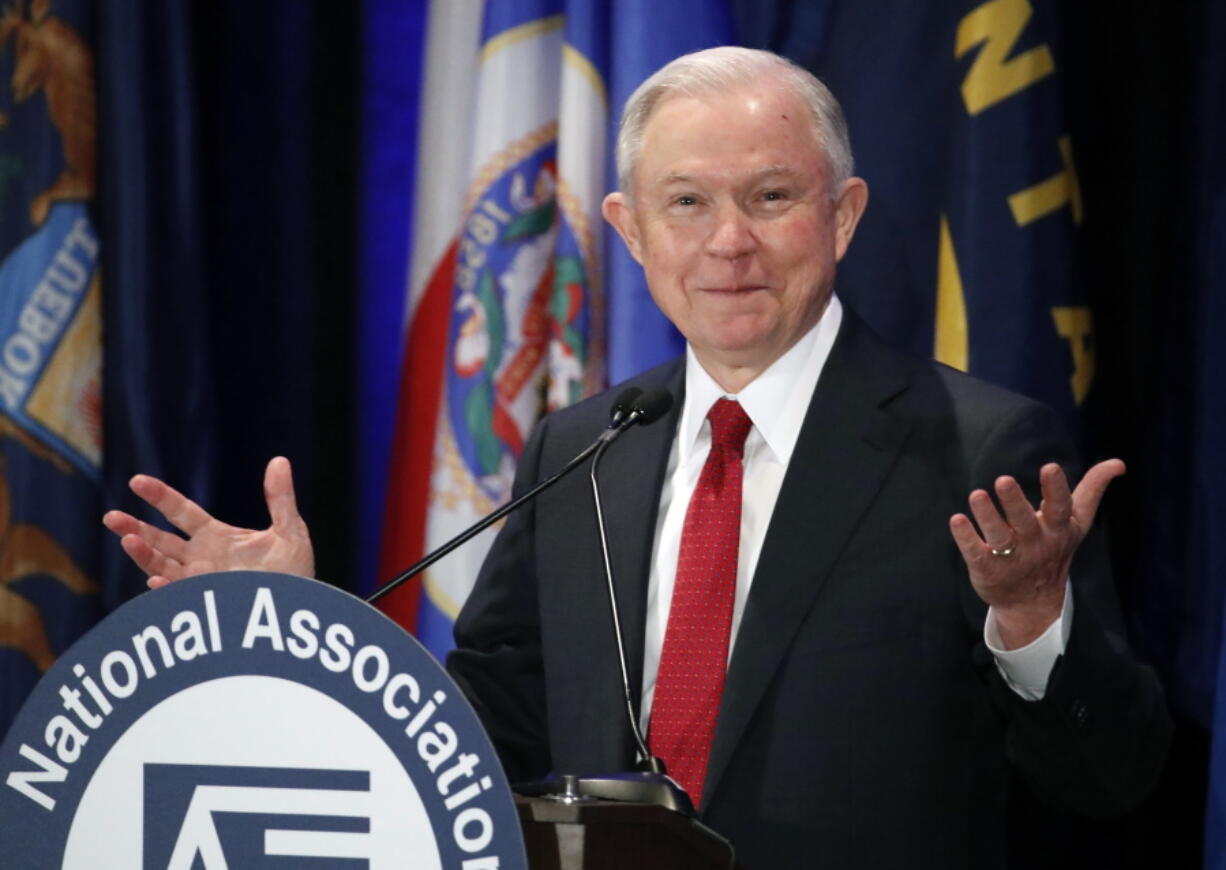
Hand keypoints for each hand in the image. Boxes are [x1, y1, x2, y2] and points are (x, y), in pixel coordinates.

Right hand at [103, 456, 314, 588]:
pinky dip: (166, 589)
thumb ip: (281, 498)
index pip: (181, 511)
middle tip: (110, 518)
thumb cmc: (294, 571)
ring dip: (143, 555)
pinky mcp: (204, 605)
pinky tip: (157, 580)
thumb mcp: (290, 530)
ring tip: (127, 541)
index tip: (136, 481)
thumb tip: (280, 460)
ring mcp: (199, 583)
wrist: (301, 610)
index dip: (160, 496)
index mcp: (215, 537)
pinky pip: (179, 597)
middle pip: (159, 540)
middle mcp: (200, 559)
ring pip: (161, 567)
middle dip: (134, 529)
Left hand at [948, 459, 1124, 648]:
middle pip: (1025, 521)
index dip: (1056, 489)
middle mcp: (1035, 543)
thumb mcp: (1076, 523)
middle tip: (1003, 480)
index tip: (1050, 467)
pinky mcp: (988, 570)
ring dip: (987, 516)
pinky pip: (976, 554)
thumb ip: (1092, 490)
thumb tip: (1118, 463)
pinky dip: (966, 538)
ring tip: (976, 495)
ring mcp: (1011, 558)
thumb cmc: (1053, 549)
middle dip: (1014, 501)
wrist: (1034, 603)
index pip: (1060, 508)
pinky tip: (956, 520)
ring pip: (999, 537)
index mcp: (1058, 529)